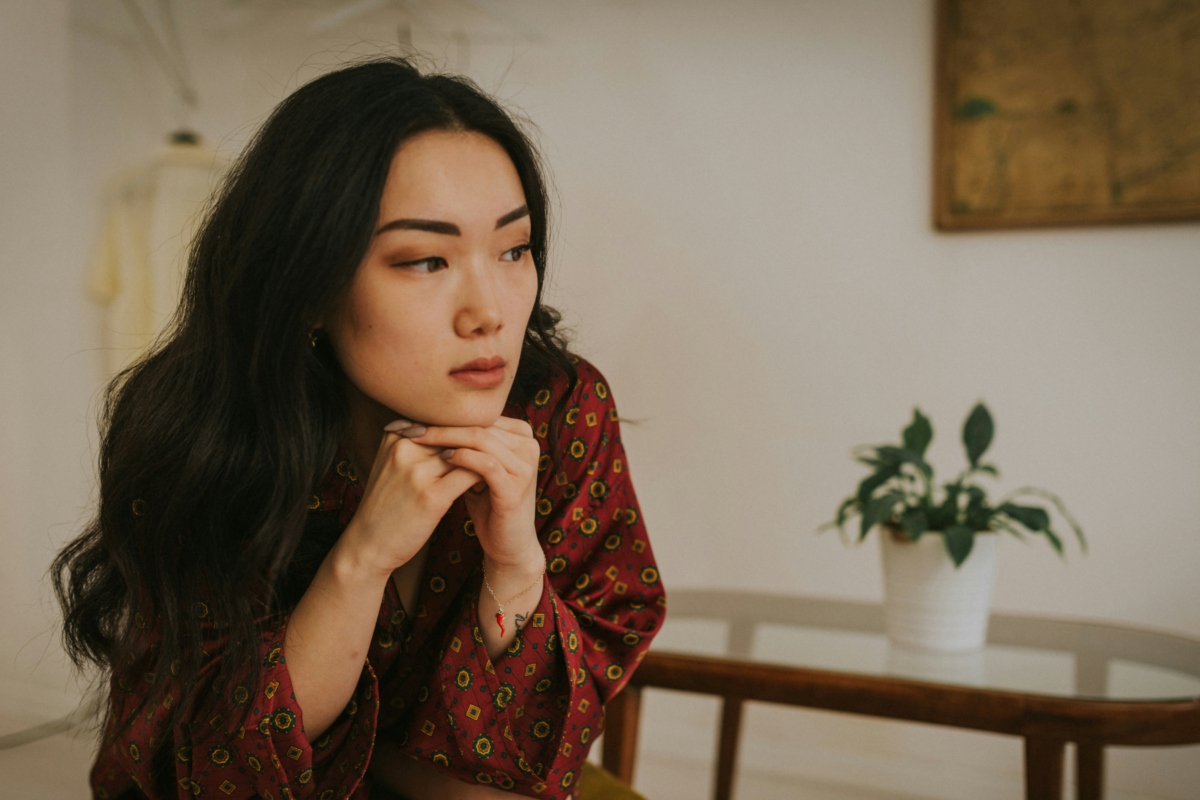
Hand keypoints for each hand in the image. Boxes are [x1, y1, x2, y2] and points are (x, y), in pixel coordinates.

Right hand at [337, 424, 485, 579]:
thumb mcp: (393, 464)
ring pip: (466, 452)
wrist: (368, 544)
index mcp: (396, 436)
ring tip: (492, 471)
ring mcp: (416, 472)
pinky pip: (469, 474)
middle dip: (476, 444)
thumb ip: (417, 443)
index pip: (443, 422)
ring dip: (484, 460)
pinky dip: (483, 477)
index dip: (464, 431)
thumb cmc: (387, 503)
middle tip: (494, 455)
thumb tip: (455, 426)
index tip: (480, 443)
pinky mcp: (430, 496)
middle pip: (456, 434)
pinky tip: (487, 485)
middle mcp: (404, 448)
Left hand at [398, 416, 541, 568]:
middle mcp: (528, 445)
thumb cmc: (488, 504)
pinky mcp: (517, 486)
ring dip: (445, 437)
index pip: (479, 415)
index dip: (445, 414)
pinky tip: (442, 458)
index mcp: (521, 435)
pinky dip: (461, 458)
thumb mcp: (477, 468)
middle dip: (441, 424)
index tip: (411, 418)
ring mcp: (525, 465)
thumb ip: (466, 444)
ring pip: (480, 439)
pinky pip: (485, 464)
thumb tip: (427, 418)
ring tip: (418, 440)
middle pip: (479, 423)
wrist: (508, 545)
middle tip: (409, 426)